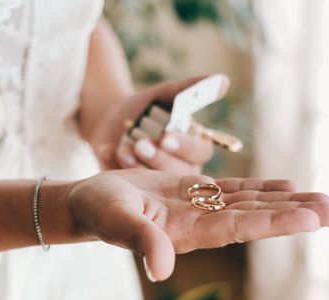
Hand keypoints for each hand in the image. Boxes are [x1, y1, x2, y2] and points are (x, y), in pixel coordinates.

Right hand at [66, 170, 328, 281]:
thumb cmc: (97, 213)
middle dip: (296, 214)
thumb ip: (139, 241)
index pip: (238, 227)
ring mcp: (200, 208)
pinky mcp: (194, 194)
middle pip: (256, 217)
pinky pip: (235, 190)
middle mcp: (201, 224)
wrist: (90, 204)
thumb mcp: (115, 222)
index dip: (274, 222)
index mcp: (186, 233)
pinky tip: (287, 185)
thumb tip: (161, 269)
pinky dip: (263, 187)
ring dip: (288, 201)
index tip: (312, 219)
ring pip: (251, 203)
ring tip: (326, 200)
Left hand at [89, 76, 228, 174]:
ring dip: (138, 166)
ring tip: (124, 149)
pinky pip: (126, 183)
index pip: (199, 151)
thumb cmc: (148, 107)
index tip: (167, 136)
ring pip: (155, 183)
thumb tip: (223, 81)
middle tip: (141, 144)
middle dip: (158, 158)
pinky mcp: (134, 189)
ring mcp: (158, 184)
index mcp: (194, 147)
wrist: (113, 119)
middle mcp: (181, 170)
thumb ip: (190, 89)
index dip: (184, 145)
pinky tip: (105, 149)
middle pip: (178, 173)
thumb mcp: (165, 95)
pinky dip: (113, 164)